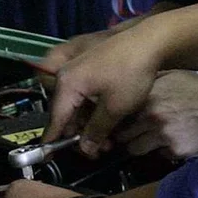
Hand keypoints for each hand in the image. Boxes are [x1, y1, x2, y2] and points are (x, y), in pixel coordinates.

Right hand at [43, 21, 169, 150]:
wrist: (149, 40)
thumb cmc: (130, 74)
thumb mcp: (115, 108)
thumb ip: (96, 130)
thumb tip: (85, 149)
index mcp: (67, 84)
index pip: (56, 118)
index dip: (53, 140)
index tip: (48, 157)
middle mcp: (66, 75)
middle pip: (65, 112)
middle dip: (79, 134)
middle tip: (98, 152)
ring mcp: (77, 68)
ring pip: (76, 104)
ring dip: (88, 123)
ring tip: (108, 139)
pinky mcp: (89, 66)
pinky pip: (83, 92)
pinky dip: (92, 108)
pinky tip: (107, 120)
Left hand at [109, 71, 197, 159]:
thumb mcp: (169, 78)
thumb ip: (146, 87)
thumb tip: (124, 96)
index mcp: (146, 97)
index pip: (116, 117)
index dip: (114, 122)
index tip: (115, 125)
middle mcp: (151, 117)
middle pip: (122, 137)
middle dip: (124, 137)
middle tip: (130, 135)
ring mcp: (163, 136)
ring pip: (136, 150)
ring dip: (140, 146)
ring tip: (151, 139)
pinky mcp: (176, 151)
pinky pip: (159, 155)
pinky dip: (163, 150)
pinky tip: (174, 140)